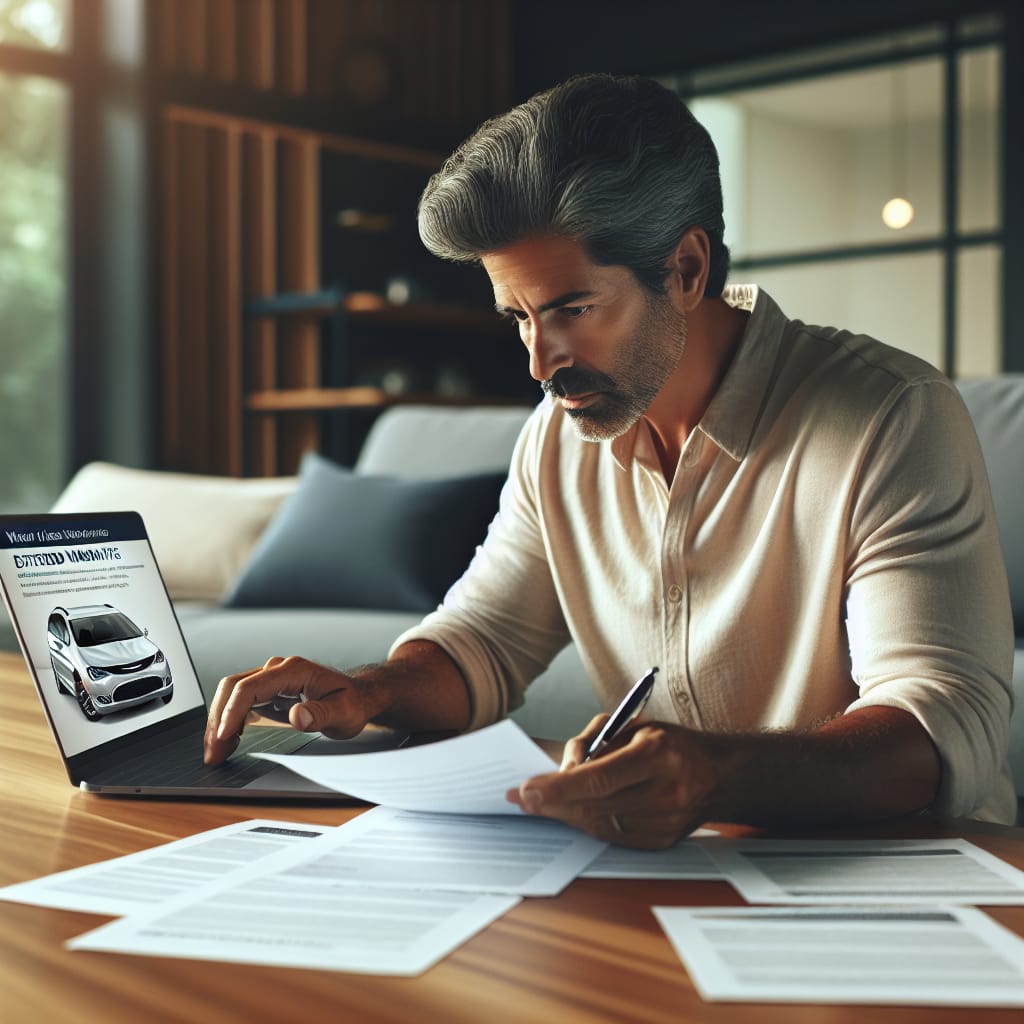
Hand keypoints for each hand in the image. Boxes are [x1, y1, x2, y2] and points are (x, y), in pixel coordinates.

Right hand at [203, 656, 374, 764]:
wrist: (359, 697)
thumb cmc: (353, 703)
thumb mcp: (344, 713)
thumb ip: (320, 713)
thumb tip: (297, 716)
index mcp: (293, 670)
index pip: (250, 687)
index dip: (232, 712)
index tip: (223, 737)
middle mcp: (278, 670)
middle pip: (233, 687)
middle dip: (218, 720)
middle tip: (213, 753)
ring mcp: (271, 678)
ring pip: (232, 693)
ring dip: (218, 721)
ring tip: (215, 752)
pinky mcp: (268, 690)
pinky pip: (239, 701)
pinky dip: (228, 720)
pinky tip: (227, 742)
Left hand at [506, 717, 717, 847]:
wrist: (719, 775)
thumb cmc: (671, 743)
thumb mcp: (635, 726)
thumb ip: (594, 741)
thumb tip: (562, 769)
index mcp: (659, 754)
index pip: (599, 778)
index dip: (558, 788)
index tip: (526, 790)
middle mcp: (665, 792)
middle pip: (594, 805)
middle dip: (552, 803)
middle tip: (521, 798)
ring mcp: (666, 822)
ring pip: (599, 824)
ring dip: (566, 814)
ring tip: (542, 803)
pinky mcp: (662, 842)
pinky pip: (613, 836)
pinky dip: (588, 823)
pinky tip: (573, 812)